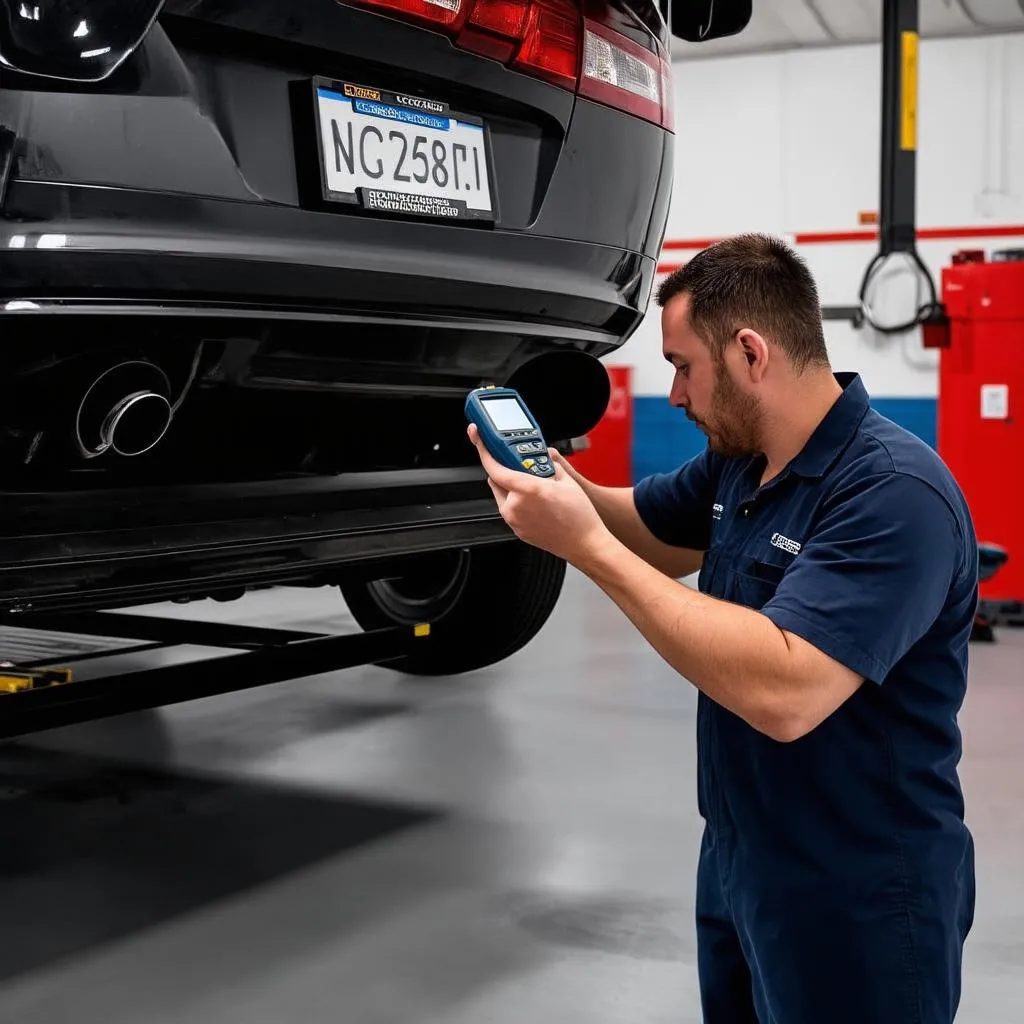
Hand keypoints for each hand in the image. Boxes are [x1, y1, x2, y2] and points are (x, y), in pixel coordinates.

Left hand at [467, 424, 612, 565]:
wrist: (585, 544)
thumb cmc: (579, 518)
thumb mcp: (567, 481)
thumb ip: (550, 466)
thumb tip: (543, 459)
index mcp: (528, 490)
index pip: (495, 468)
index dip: (485, 453)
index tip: (481, 443)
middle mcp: (516, 507)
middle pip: (497, 481)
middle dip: (506, 471)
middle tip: (523, 468)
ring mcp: (515, 521)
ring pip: (503, 496)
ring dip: (512, 488)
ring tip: (536, 490)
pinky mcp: (517, 531)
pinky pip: (510, 510)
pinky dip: (518, 503)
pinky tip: (537, 505)